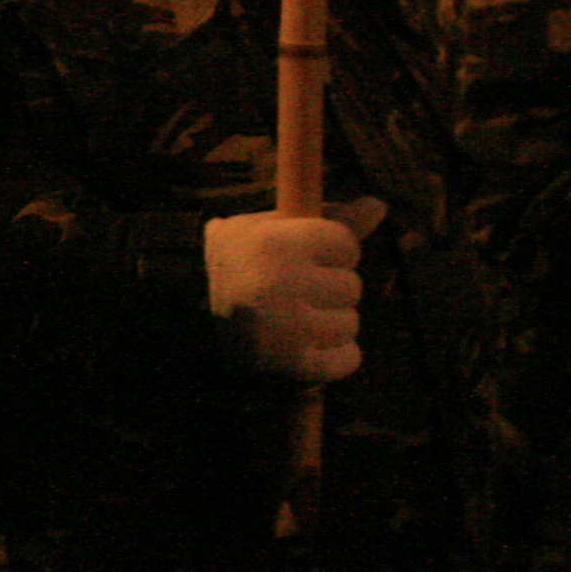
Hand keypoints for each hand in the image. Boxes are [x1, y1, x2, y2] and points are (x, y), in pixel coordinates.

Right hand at [206, 207, 363, 382]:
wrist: (192, 324)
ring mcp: (285, 328)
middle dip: (330, 290)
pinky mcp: (290, 365)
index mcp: (273, 242)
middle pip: (352, 286)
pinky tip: (310, 347)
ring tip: (297, 321)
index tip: (306, 258)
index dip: (331, 251)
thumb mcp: (271, 229)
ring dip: (330, 324)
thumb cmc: (243, 266)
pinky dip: (336, 357)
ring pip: (351, 324)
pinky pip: (348, 360)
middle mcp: (278, 283)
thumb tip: (379, 206)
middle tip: (295, 293)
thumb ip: (329, 218)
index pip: (346, 244)